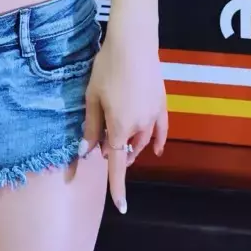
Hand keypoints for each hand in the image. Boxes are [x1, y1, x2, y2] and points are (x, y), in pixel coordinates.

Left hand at [78, 30, 167, 214]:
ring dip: (132, 146)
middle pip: (128, 150)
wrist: (134, 42)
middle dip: (116, 154)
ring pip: (143, 141)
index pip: (117, 163)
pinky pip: (161, 130)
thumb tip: (87, 152)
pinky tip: (156, 149)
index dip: (118, 186)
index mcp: (120, 127)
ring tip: (119, 142)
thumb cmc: (107, 68)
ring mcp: (154, 115)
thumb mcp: (92, 97)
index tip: (122, 207)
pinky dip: (157, 141)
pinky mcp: (162, 103)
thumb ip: (91, 126)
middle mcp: (140, 126)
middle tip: (101, 146)